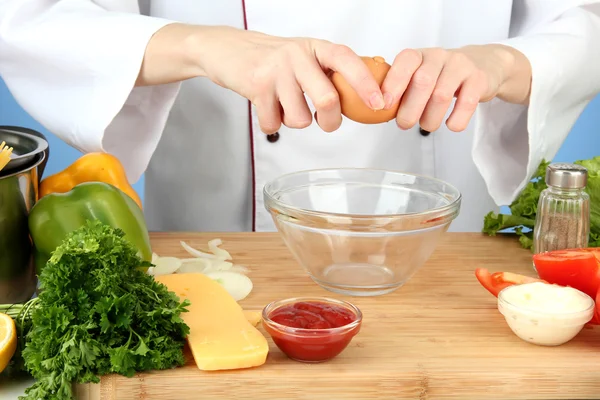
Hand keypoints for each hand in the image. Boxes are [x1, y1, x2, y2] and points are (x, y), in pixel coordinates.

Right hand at [192, 26, 384, 133]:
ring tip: (285, 106)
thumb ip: (330, 74)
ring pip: (300, 119)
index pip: (347, 61)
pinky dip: (272, 125)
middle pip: (327, 99)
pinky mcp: (256, 87)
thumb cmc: (274, 60)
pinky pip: (274, 125)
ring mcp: (276, 71)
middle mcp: (297, 55)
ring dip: (294, 121)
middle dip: (330, 120)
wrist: (229, 51)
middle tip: (326, 122)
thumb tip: (364, 100)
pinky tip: (268, 107)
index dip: (366, 83)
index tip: (379, 103)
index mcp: (315, 48)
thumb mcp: (306, 57)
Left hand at [380, 44, 531, 131]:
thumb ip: (401, 89)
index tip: (383, 104)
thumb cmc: (440, 76)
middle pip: (422, 82)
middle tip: (404, 124)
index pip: (405, 61)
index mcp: (419, 55)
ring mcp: (461, 66)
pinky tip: (451, 125)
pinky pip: (467, 102)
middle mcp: (439, 56)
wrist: (483, 64)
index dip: (393, 83)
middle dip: (409, 109)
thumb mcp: (418, 75)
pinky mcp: (479, 79)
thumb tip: (379, 110)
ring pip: (442, 95)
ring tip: (427, 125)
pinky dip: (456, 120)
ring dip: (430, 118)